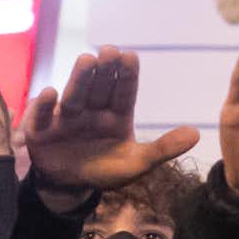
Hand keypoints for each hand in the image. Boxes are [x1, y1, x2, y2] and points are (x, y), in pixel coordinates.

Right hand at [22, 46, 201, 204]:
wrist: (69, 186)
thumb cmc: (105, 170)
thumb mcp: (138, 163)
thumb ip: (164, 148)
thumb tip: (197, 134)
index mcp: (116, 115)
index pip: (124, 92)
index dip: (127, 75)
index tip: (130, 56)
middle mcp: (92, 110)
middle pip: (99, 88)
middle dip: (104, 70)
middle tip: (109, 51)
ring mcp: (67, 117)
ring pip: (74, 95)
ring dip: (80, 78)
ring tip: (87, 60)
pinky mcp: (42, 129)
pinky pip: (42, 116)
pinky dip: (43, 106)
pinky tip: (50, 93)